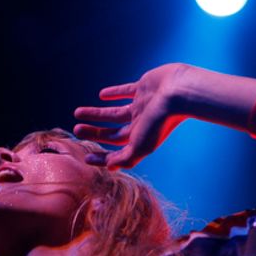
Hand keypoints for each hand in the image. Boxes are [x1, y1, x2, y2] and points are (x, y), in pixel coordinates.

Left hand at [73, 63, 194, 169]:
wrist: (179, 92)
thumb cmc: (161, 122)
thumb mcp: (142, 146)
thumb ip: (126, 159)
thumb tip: (109, 168)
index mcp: (141, 139)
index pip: (117, 151)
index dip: (102, 157)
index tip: (86, 157)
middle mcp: (141, 124)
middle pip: (112, 132)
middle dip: (94, 132)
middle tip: (76, 130)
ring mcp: (141, 106)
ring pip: (114, 113)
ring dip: (96, 114)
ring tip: (77, 113)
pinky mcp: (143, 87)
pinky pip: (125, 91)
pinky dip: (114, 93)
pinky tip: (101, 95)